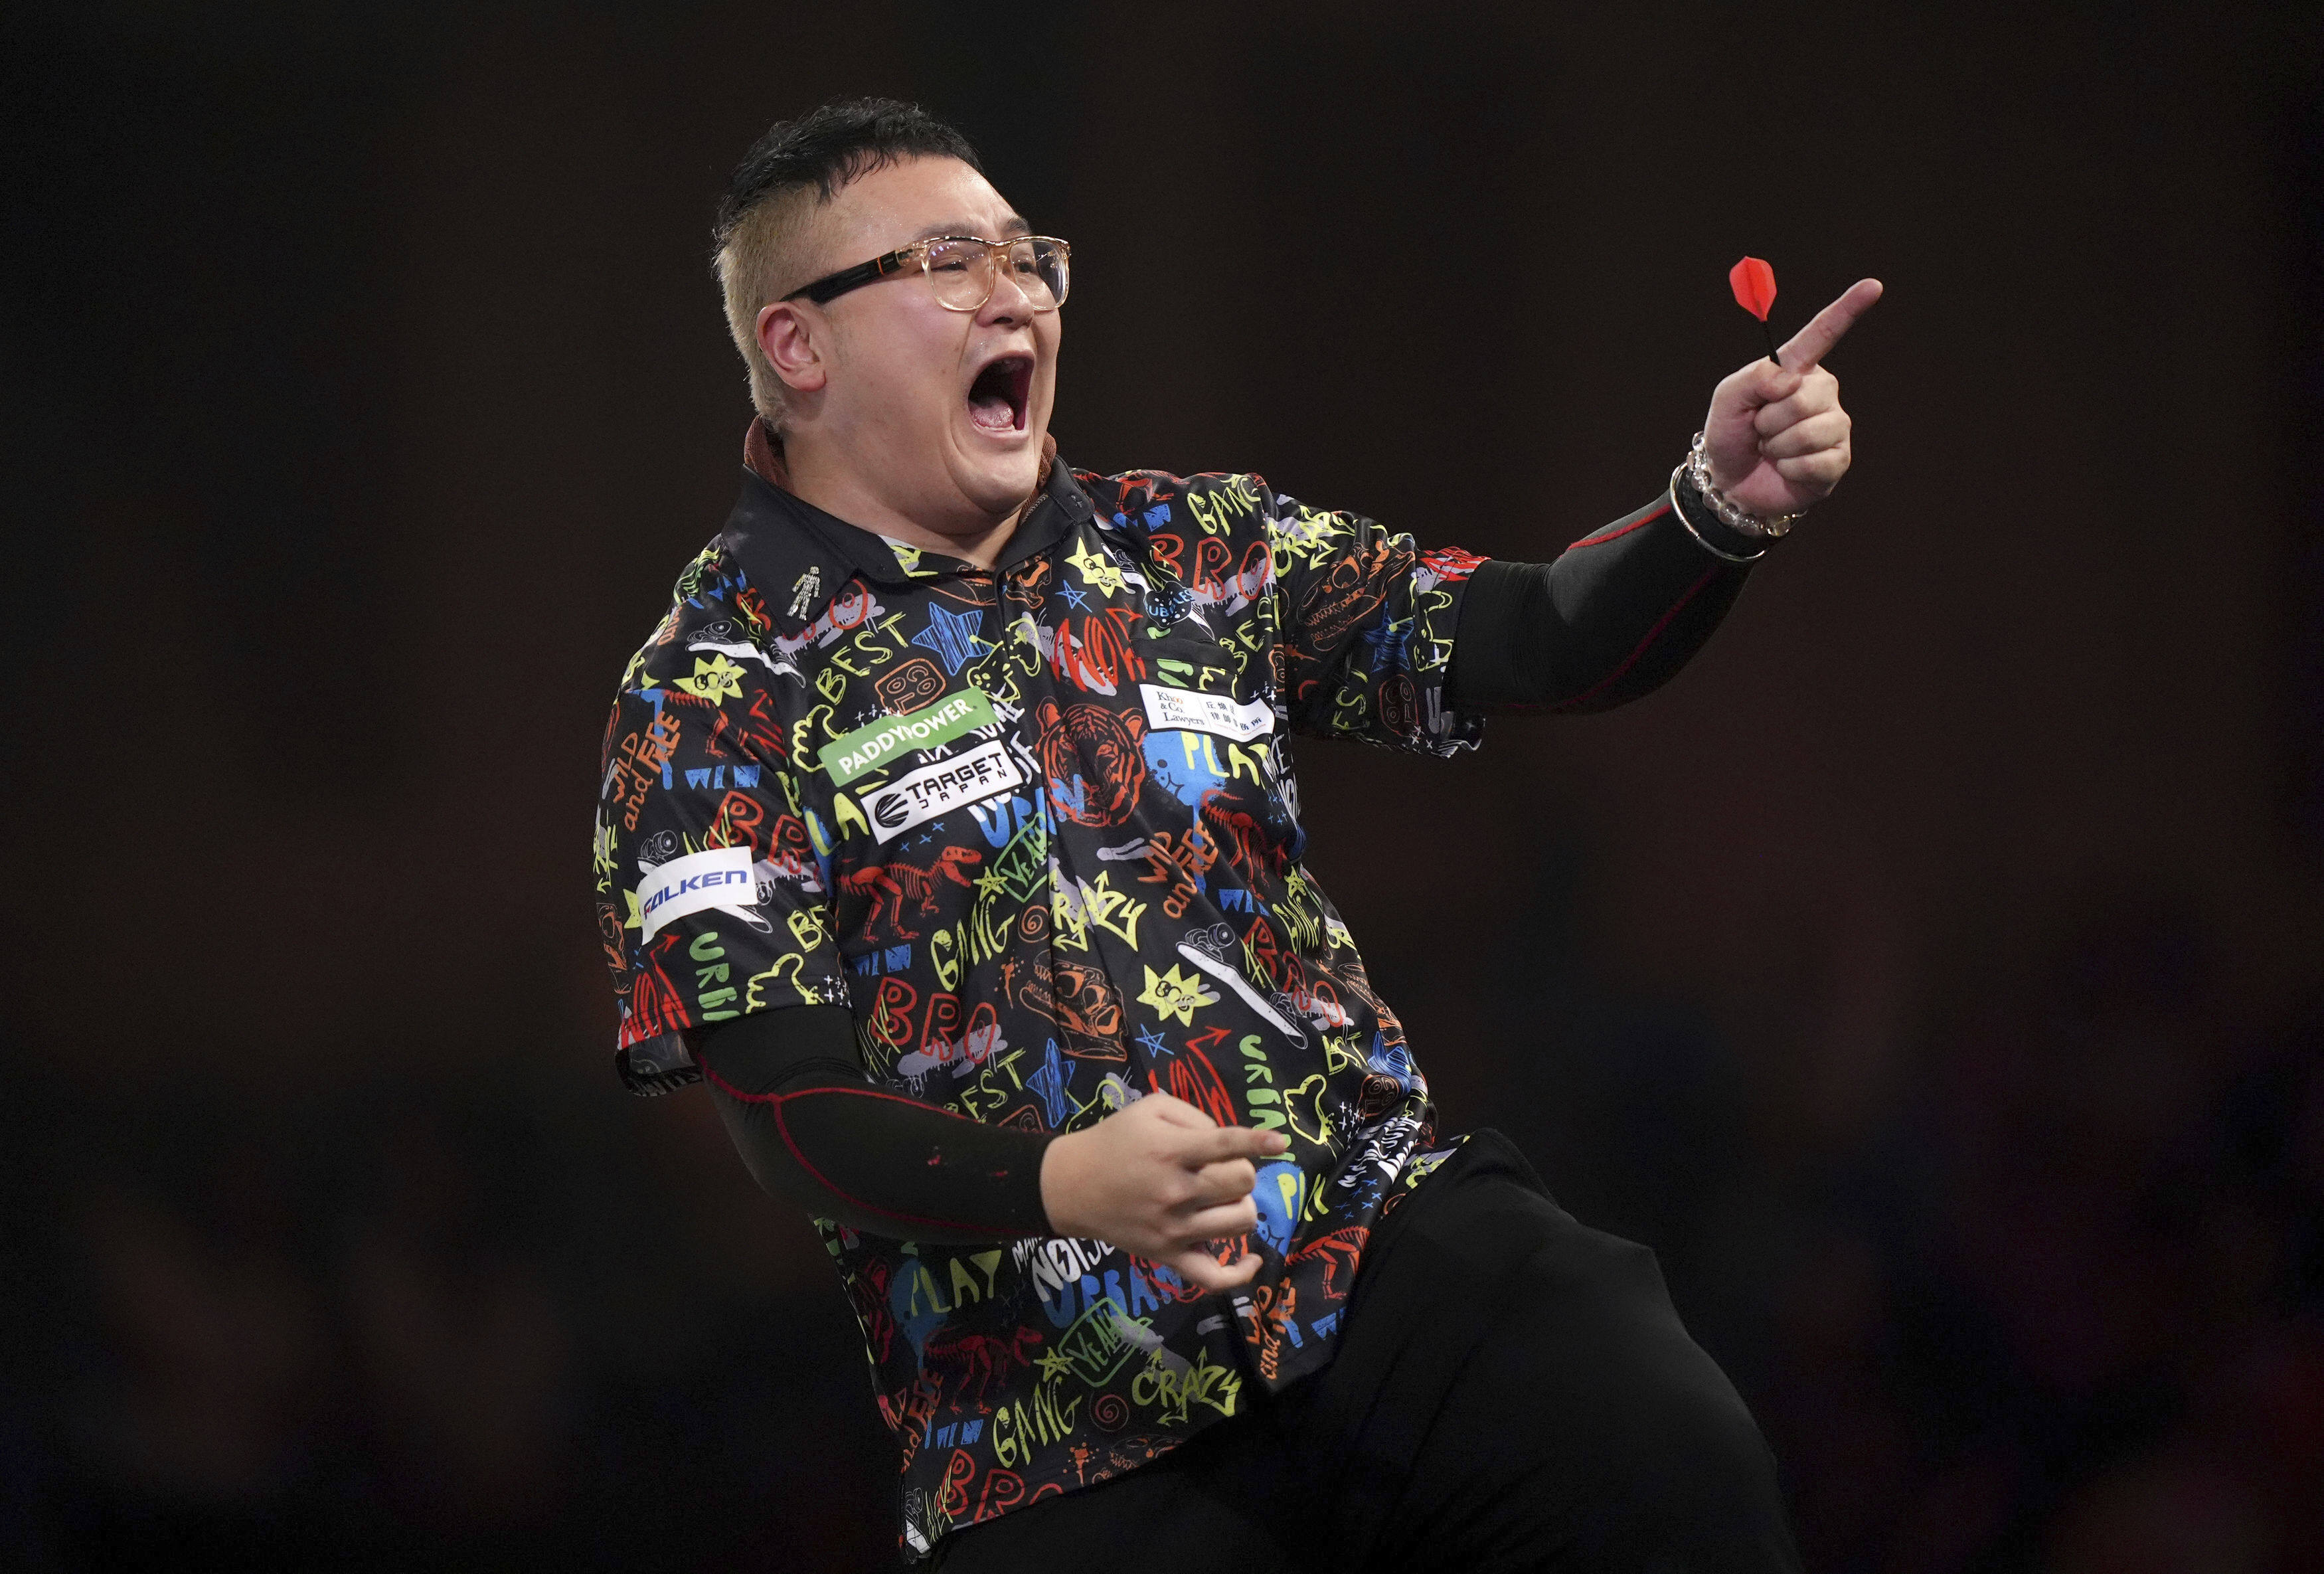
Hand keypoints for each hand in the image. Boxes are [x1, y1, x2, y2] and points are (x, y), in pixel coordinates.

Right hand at [1038, 1092, 1286, 1291]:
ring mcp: (1173, 1228)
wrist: (1072, 1186)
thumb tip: (1231, 1143)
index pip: (1225, 1144)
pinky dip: (1240, 1273)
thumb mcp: (1150, 1109)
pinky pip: (1214, 1277)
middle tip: (1224, 1170)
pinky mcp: (1168, 1256)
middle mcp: (1175, 1190)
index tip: (1279, 1143)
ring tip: (1224, 1200)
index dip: (1258, 1142)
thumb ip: (1194, 1117)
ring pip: (1240, 1221)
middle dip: (1242, 1171)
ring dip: (1241, 1205)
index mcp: (1171, 1150)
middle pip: (1242, 1182)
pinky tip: (1252, 1259)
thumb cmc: (1115, 1140)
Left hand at [1702, 278, 1883, 517]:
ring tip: (1771, 449)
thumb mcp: (1727, 399)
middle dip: (1770, 419)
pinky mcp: (1838, 459)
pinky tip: (1785, 468)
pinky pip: (1815, 461)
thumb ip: (1752, 379)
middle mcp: (1822, 392)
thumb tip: (1790, 380)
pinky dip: (1790, 468)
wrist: (1730, 482)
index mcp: (1797, 369)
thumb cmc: (1731, 434)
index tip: (1874, 285)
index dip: (1847, 310)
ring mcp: (1834, 425)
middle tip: (1760, 430)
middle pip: (1804, 396)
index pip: (1823, 334)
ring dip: (1778, 446)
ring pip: (1809, 431)